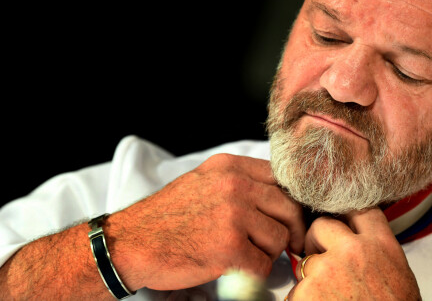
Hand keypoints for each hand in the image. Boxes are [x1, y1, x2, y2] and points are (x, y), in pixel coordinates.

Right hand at [105, 153, 304, 290]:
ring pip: (279, 237)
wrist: (131, 243)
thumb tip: (276, 197)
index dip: (290, 201)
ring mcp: (233, 215)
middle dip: (291, 229)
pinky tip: (237, 268)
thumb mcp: (203, 181)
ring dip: (268, 252)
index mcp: (229, 167)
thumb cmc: (167, 216)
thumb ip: (239, 182)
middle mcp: (234, 185)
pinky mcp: (229, 247)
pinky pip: (263, 264)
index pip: (280, 178)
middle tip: (288, 244)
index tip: (289, 217)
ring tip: (247, 254)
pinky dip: (254, 272)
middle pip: (287, 206)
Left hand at [287, 208, 420, 299]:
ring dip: (311, 279)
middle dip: (316, 240)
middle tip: (319, 257)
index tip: (338, 221)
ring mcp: (328, 269)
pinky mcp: (308, 290)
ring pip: (307, 262)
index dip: (344, 214)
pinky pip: (295, 291)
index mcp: (381, 245)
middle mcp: (354, 250)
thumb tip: (359, 244)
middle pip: (322, 225)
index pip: (358, 209)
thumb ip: (376, 253)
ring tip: (330, 299)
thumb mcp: (398, 276)